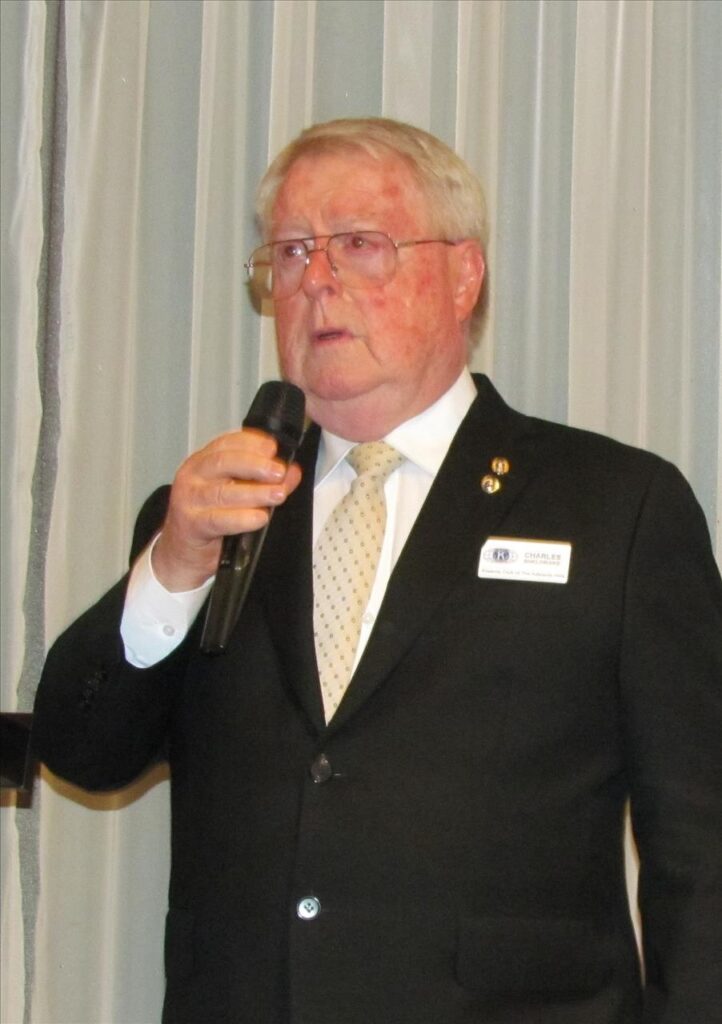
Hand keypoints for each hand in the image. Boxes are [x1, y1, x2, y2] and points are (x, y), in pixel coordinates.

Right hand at [151, 428, 302, 590]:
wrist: (182, 552)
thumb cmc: (210, 518)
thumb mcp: (236, 494)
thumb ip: (262, 481)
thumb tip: (292, 472)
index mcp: (203, 462)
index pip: (227, 443)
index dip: (252, 443)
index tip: (273, 449)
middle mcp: (193, 476)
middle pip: (224, 461)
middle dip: (255, 465)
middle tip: (279, 472)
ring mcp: (189, 500)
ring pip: (223, 491)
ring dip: (255, 493)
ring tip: (278, 495)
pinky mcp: (191, 524)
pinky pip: (218, 519)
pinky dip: (242, 518)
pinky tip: (260, 518)